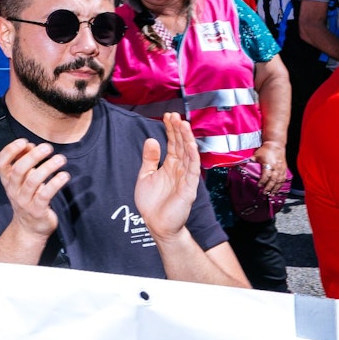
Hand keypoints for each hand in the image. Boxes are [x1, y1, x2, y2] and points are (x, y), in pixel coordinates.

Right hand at [0, 139, 66, 238]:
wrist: (29, 228)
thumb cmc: (28, 198)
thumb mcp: (22, 181)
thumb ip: (24, 162)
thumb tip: (31, 145)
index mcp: (7, 180)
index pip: (0, 163)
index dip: (10, 150)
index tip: (24, 142)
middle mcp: (13, 190)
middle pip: (19, 170)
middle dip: (33, 156)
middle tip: (48, 148)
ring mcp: (24, 201)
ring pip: (33, 181)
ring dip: (48, 167)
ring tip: (61, 159)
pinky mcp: (37, 211)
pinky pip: (45, 195)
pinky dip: (55, 183)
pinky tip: (64, 175)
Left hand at [135, 113, 201, 241]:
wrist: (156, 224)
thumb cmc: (152, 202)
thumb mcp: (145, 175)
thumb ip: (149, 159)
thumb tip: (152, 140)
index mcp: (170, 165)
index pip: (173, 143)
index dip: (171, 129)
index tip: (168, 116)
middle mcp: (180, 169)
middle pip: (182, 145)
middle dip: (179, 130)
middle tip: (175, 115)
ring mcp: (186, 178)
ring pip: (189, 155)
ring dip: (187, 139)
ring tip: (183, 124)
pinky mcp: (189, 189)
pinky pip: (193, 171)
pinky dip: (192, 157)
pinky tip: (190, 145)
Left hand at [253, 141, 288, 193]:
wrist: (276, 144)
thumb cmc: (266, 149)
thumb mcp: (257, 154)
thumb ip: (251, 161)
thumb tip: (243, 164)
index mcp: (269, 164)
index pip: (266, 175)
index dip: (262, 182)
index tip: (259, 186)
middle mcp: (276, 168)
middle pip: (273, 180)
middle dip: (269, 188)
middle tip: (265, 193)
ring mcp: (281, 169)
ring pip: (279, 181)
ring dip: (275, 188)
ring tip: (272, 194)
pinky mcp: (284, 169)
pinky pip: (283, 179)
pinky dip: (280, 185)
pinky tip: (278, 189)